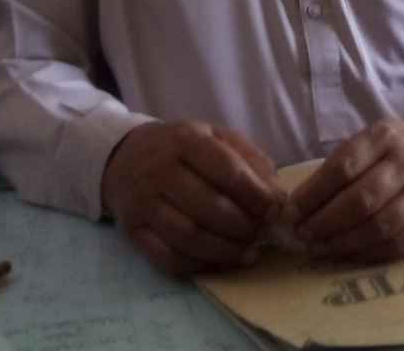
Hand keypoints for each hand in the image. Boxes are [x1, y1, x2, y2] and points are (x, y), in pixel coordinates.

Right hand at [101, 120, 283, 275]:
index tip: (275, 211)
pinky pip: (168, 258)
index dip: (255, 195)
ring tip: (248, 252)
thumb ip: (249, 159)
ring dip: (225, 250)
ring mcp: (144, 202)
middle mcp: (161, 169)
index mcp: (186, 139)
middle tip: (262, 235)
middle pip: (208, 207)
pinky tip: (219, 261)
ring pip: (188, 237)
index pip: (226, 170)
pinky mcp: (133, 231)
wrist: (125, 157)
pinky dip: (198, 265)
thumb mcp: (215, 138)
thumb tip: (278, 196)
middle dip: (242, 227)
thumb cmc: (182, 148)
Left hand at [284, 118, 403, 263]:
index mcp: (384, 137)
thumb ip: (344, 162)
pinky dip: (368, 253)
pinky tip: (347, 254)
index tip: (290, 212)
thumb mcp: (373, 137)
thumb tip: (302, 199)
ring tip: (319, 248)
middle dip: (325, 222)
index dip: (314, 193)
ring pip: (379, 227)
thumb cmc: (399, 145)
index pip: (343, 167)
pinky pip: (398, 244)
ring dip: (343, 242)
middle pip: (360, 200)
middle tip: (301, 235)